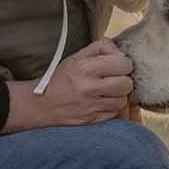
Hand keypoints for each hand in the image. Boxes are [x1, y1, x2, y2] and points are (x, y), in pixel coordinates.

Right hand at [4, 37, 133, 131]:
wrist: (41, 105)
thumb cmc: (61, 78)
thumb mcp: (77, 57)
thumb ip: (100, 47)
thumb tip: (121, 51)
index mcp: (85, 68)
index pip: (123, 63)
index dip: (123, 63)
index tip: (117, 65)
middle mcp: (89, 88)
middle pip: (127, 83)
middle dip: (124, 79)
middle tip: (114, 78)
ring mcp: (91, 106)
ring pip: (123, 100)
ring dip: (119, 95)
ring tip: (108, 91)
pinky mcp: (92, 120)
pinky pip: (115, 113)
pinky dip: (112, 108)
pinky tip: (102, 101)